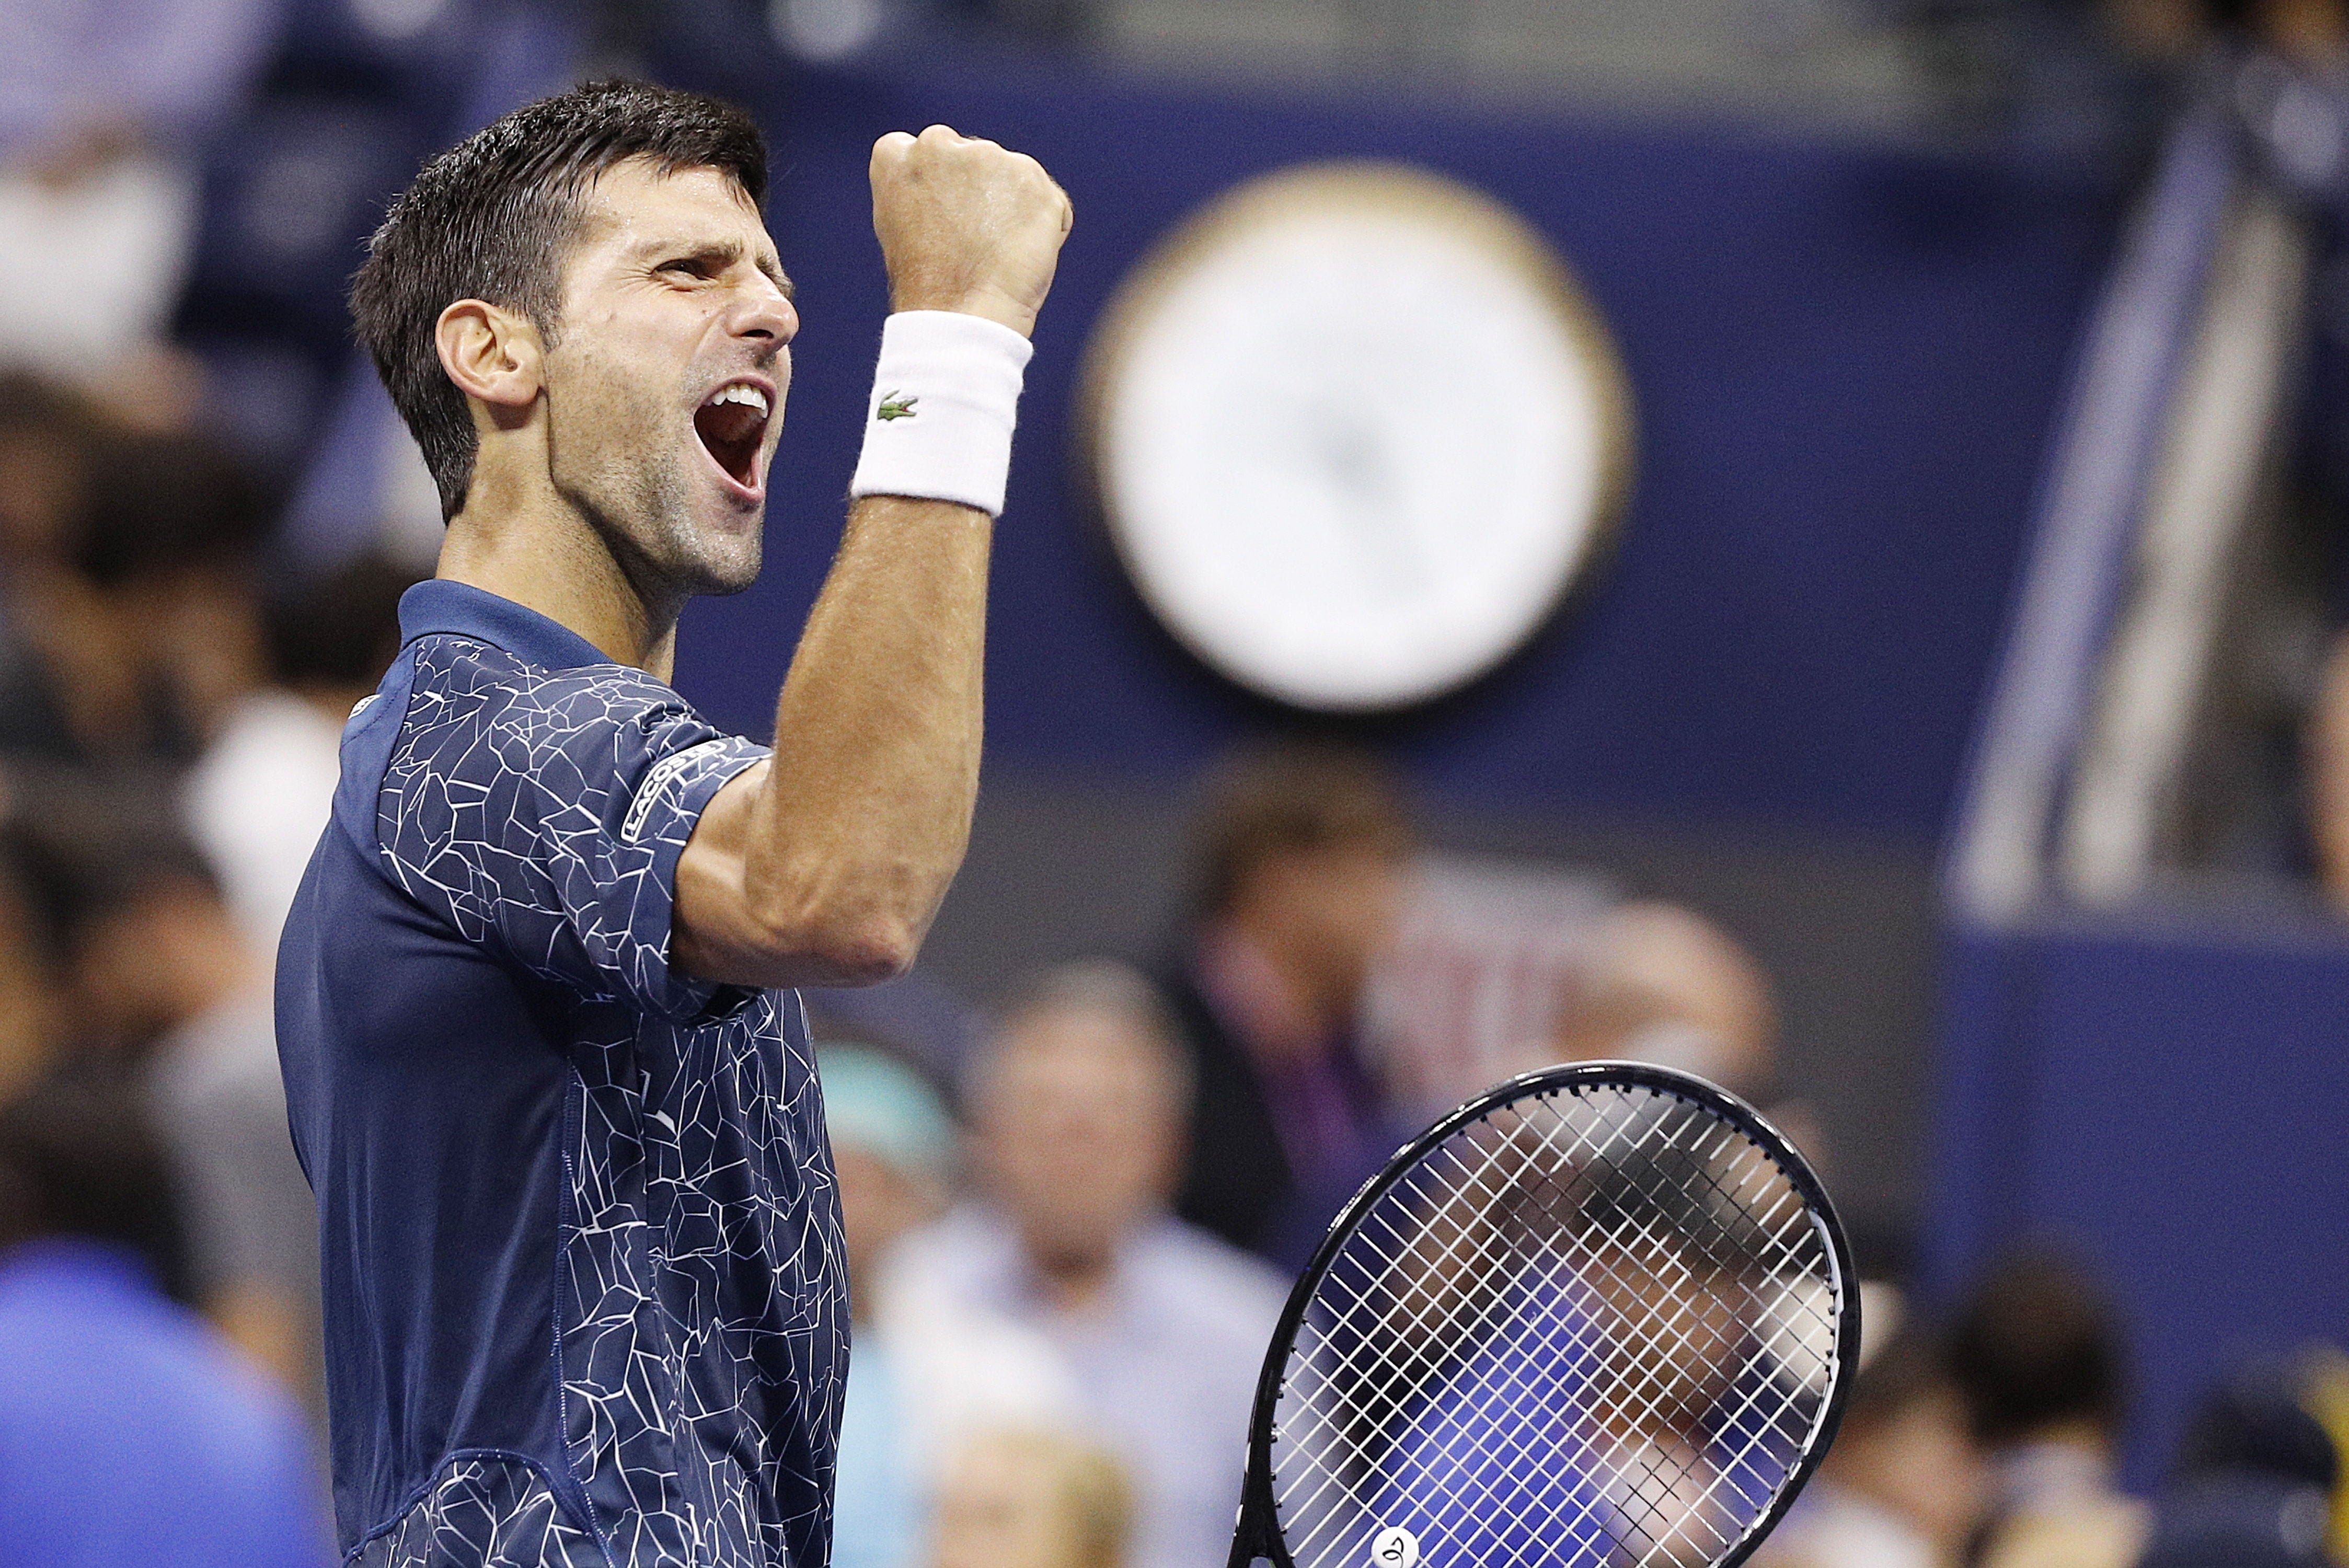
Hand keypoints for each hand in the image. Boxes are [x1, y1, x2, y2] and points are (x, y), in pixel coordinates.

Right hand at [870, 125, 1071, 339]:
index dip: (945, 187)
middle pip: (975, 159)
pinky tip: (1022, 257)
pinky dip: (1047, 228)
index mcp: (897, 154)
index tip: (946, 220)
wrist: (960, 313)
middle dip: (982, 190)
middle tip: (974, 243)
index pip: (930, 151)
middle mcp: (938, 143)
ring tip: (997, 254)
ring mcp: (986, 156)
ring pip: (1013, 180)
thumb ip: (922, 187)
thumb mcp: (901, 224)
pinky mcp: (1030, 176)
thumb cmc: (928, 285)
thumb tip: (952, 180)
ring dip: (1015, 209)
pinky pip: (1050, 202)